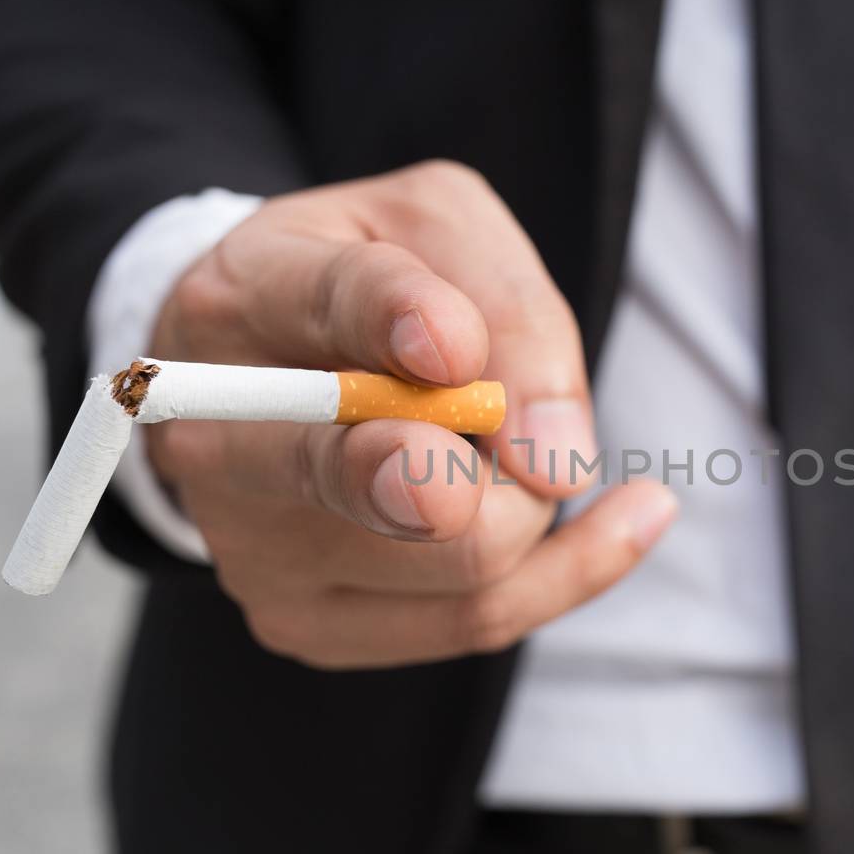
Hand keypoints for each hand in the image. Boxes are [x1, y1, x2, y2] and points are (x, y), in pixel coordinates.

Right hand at [145, 160, 676, 667]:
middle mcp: (220, 436)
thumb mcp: (441, 233)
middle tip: (550, 472)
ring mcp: (254, 545)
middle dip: (452, 479)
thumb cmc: (377, 286)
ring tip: (551, 451)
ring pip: (457, 560)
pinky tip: (633, 517)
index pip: (324, 305)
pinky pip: (477, 618)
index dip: (394, 319)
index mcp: (247, 298)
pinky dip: (570, 569)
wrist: (279, 367)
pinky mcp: (305, 620)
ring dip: (535, 503)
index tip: (455, 349)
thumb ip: (504, 312)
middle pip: (354, 478)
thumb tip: (553, 459)